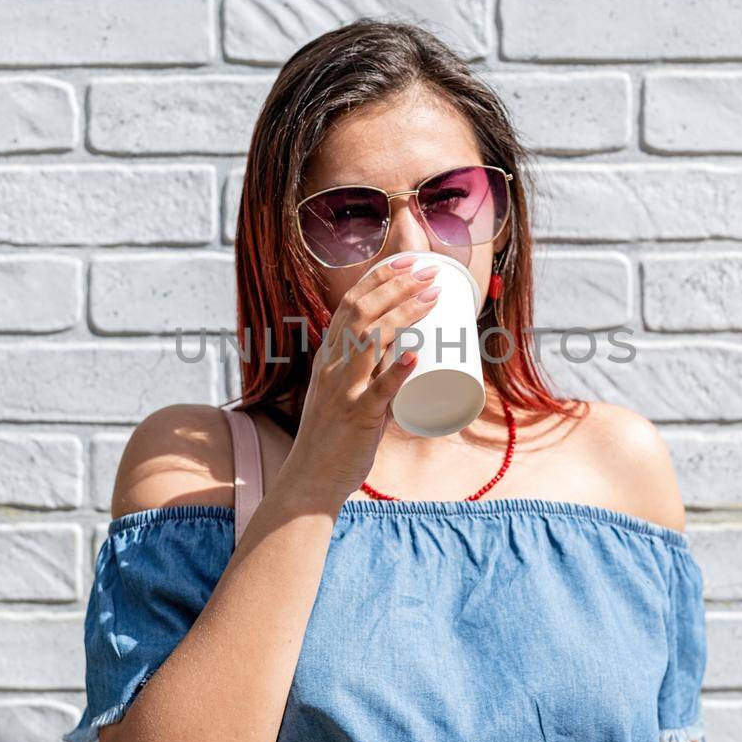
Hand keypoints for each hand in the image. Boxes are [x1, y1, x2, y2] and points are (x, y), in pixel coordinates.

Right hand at [284, 254, 441, 504]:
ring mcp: (343, 390)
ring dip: (403, 313)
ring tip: (432, 295)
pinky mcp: (357, 417)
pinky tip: (416, 355)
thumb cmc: (333, 438)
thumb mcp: (346, 393)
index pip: (349, 304)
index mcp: (328, 357)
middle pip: (361, 312)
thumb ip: (371, 374)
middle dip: (396, 285)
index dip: (378, 278)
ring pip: (369, 341)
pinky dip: (396, 372)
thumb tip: (409, 356)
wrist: (310, 479)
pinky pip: (378, 392)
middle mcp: (331, 366)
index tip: (406, 261)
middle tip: (428, 272)